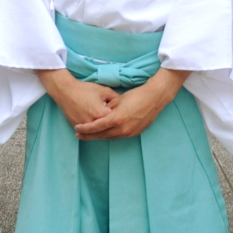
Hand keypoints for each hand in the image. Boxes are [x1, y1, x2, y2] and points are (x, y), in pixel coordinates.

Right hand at [38, 69, 117, 129]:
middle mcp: (92, 124)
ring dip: (103, 128)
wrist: (66, 91)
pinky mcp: (76, 127)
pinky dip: (93, 129)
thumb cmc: (86, 89)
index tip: (122, 113)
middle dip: (112, 123)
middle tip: (117, 120)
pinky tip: (98, 125)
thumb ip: (116, 98)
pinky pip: (88, 131)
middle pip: (106, 127)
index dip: (119, 116)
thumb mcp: (104, 91)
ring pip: (97, 131)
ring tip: (109, 123)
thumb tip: (125, 105)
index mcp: (101, 115)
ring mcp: (83, 127)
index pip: (115, 120)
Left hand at [73, 69, 188, 140]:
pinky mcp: (135, 133)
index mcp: (117, 119)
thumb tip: (101, 114)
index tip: (77, 129)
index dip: (85, 129)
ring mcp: (129, 133)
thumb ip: (107, 108)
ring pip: (110, 137)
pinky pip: (118, 136)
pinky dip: (110, 135)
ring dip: (99, 136)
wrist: (155, 98)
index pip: (97, 127)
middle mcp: (122, 129)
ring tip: (90, 135)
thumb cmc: (136, 95)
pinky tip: (105, 133)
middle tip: (79, 135)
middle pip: (102, 135)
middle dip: (89, 136)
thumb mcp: (118, 100)